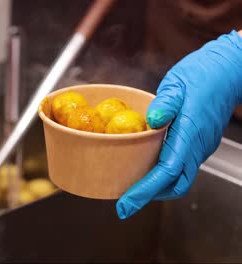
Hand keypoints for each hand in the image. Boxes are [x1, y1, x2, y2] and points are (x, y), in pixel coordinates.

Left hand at [116, 30, 241, 218]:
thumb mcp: (178, 83)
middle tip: (125, 202)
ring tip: (132, 188)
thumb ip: (165, 102)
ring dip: (156, 187)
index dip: (144, 190)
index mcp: (191, 133)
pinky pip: (180, 166)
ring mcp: (200, 147)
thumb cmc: (204, 74)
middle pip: (175, 184)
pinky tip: (146, 167)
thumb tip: (151, 120)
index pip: (166, 172)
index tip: (125, 203)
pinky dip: (162, 174)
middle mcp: (197, 146)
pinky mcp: (198, 144)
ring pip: (179, 178)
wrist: (229, 70)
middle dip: (150, 196)